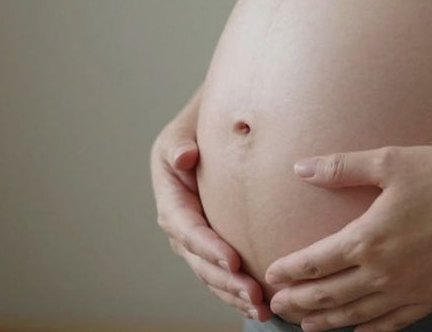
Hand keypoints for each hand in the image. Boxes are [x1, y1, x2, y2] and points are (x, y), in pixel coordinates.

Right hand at [150, 108, 270, 321]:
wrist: (217, 124)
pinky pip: (221, 272)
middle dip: (224, 280)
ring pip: (210, 273)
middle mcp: (178, 220)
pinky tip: (261, 305)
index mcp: (170, 193)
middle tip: (253, 294)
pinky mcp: (212, 243)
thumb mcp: (186, 126)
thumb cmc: (203, 122)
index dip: (208, 247)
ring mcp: (194, 236)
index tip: (233, 260)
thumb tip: (184, 157)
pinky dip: (237, 291)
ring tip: (260, 308)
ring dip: (233, 293)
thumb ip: (181, 142)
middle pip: (199, 259)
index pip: (187, 226)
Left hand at [263, 145, 431, 331]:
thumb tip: (300, 167)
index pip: (315, 262)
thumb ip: (341, 168)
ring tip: (306, 325)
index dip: (289, 272)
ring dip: (327, 322)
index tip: (271, 276)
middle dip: (299, 302)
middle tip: (277, 307)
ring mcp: (409, 291)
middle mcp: (383, 272)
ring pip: (357, 315)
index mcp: (368, 238)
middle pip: (329, 296)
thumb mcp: (390, 162)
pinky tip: (359, 330)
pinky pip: (393, 323)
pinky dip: (369, 329)